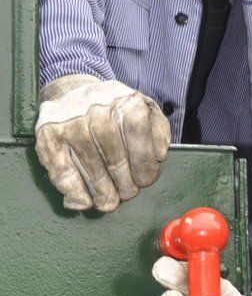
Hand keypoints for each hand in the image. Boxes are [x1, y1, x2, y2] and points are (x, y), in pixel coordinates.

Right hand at [35, 75, 170, 211]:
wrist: (72, 93)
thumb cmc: (115, 110)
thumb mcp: (144, 110)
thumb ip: (158, 131)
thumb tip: (159, 156)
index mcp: (124, 100)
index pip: (138, 134)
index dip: (144, 163)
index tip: (145, 180)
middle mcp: (96, 107)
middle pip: (115, 158)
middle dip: (125, 185)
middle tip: (127, 193)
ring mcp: (70, 121)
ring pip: (91, 169)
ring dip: (103, 193)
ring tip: (108, 201)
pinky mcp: (48, 136)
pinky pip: (63, 173)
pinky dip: (75, 192)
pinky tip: (84, 200)